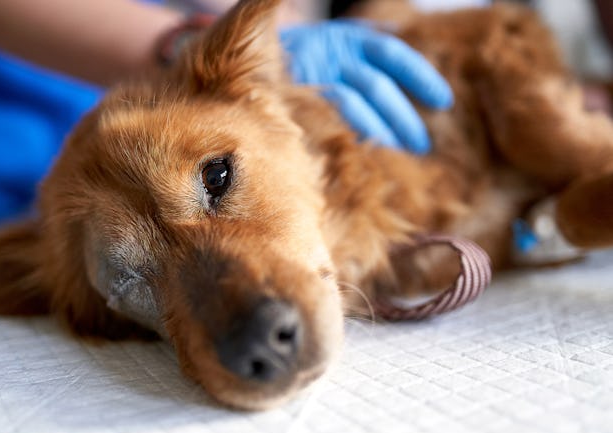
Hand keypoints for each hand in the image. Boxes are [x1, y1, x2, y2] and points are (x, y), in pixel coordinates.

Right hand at [281, 21, 453, 153]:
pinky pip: (326, 114)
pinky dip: (347, 132)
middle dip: (402, 117)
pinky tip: (363, 151)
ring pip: (351, 101)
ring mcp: (306, 71)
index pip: (391, 53)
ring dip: (378, 129)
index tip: (443, 101)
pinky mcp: (289, 90)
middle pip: (375, 85)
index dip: (420, 75)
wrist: (230, 67)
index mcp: (343, 37)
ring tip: (397, 153)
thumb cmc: (289, 71)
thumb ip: (358, 75)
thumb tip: (399, 102)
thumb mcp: (327, 62)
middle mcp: (327, 49)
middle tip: (421, 146)